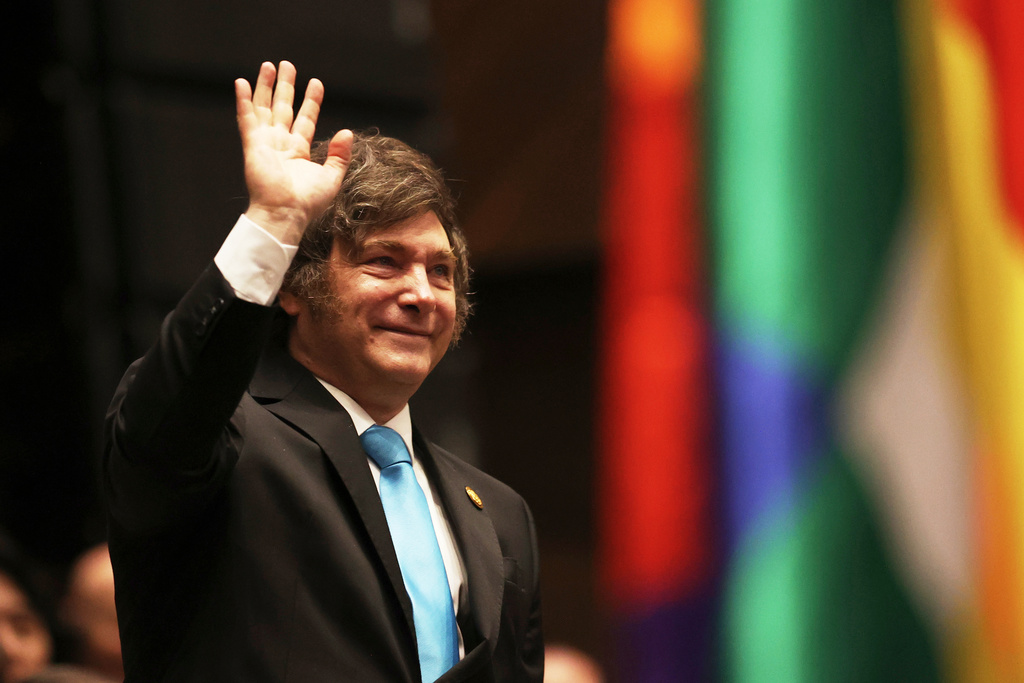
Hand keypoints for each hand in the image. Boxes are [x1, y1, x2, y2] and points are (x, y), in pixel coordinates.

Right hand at [236, 61, 352, 244]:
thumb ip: (339, 155)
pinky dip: (243, 100)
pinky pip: (247, 118)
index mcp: (298, 151)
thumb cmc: (307, 202)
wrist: (286, 213)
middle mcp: (280, 144)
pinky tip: (241, 82)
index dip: (311, 101)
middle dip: (286, 86)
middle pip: (283, 108)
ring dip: (266, 86)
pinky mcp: (252, 145)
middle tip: (287, 65)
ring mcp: (265, 143)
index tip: (316, 83)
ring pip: (265, 107)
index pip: (305, 119)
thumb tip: (348, 133)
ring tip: (269, 65)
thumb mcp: (331, 177)